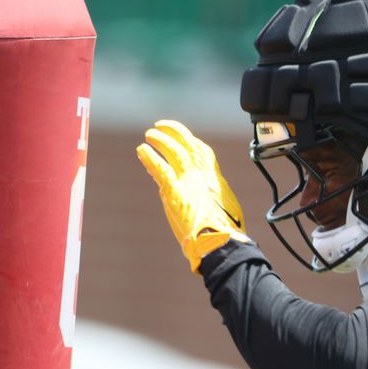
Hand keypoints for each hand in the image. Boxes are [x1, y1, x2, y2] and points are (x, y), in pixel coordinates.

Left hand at [136, 119, 248, 272]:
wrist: (221, 242)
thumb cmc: (226, 235)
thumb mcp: (224, 211)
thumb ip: (212, 202)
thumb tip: (204, 207)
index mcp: (216, 180)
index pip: (203, 153)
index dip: (192, 141)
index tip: (183, 137)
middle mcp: (203, 176)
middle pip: (188, 145)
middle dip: (175, 132)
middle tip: (160, 126)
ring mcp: (189, 182)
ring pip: (174, 151)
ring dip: (160, 140)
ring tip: (149, 134)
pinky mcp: (175, 191)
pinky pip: (160, 168)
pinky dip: (150, 158)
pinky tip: (141, 150)